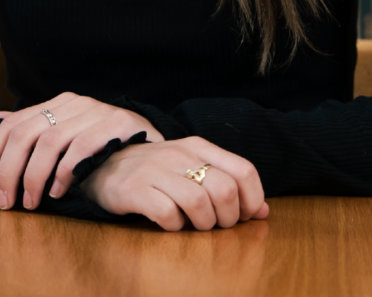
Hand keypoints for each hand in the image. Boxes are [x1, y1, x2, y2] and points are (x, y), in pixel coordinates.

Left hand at [0, 92, 163, 209]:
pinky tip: (60, 192)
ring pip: (50, 142)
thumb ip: (36, 128)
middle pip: (27, 133)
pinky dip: (65, 173)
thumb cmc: (105, 147)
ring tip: (31, 202)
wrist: (153, 146)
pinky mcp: (117, 123)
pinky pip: (81, 148)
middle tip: (6, 202)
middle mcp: (75, 102)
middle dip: (9, 171)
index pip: (14, 122)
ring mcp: (97, 110)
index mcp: (59, 103)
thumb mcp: (68, 135)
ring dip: (34, 177)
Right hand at [79, 136, 269, 230]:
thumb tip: (264, 210)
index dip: (252, 200)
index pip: (244, 170)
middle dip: (227, 218)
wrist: (107, 163)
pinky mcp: (135, 189)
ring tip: (193, 224)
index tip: (245, 216)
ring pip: (199, 203)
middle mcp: (181, 153)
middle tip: (215, 224)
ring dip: (202, 224)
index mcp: (199, 146)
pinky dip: (174, 226)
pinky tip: (170, 222)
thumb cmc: (158, 170)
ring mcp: (157, 170)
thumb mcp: (193, 167)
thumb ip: (228, 182)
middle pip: (225, 190)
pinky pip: (167, 214)